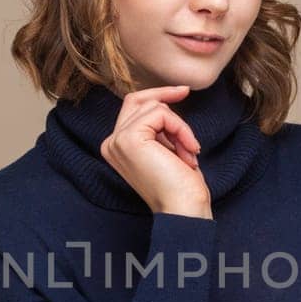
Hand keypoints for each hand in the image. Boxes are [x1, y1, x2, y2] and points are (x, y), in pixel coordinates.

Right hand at [100, 85, 212, 217]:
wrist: (183, 210)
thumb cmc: (180, 186)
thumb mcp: (166, 148)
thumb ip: (158, 128)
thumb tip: (165, 99)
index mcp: (117, 147)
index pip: (133, 108)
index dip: (159, 97)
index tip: (183, 91)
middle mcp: (111, 143)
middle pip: (137, 100)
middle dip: (166, 97)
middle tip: (186, 93)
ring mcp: (117, 140)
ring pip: (154, 107)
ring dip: (180, 127)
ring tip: (189, 152)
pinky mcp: (129, 138)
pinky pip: (161, 113)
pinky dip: (181, 129)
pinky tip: (188, 151)